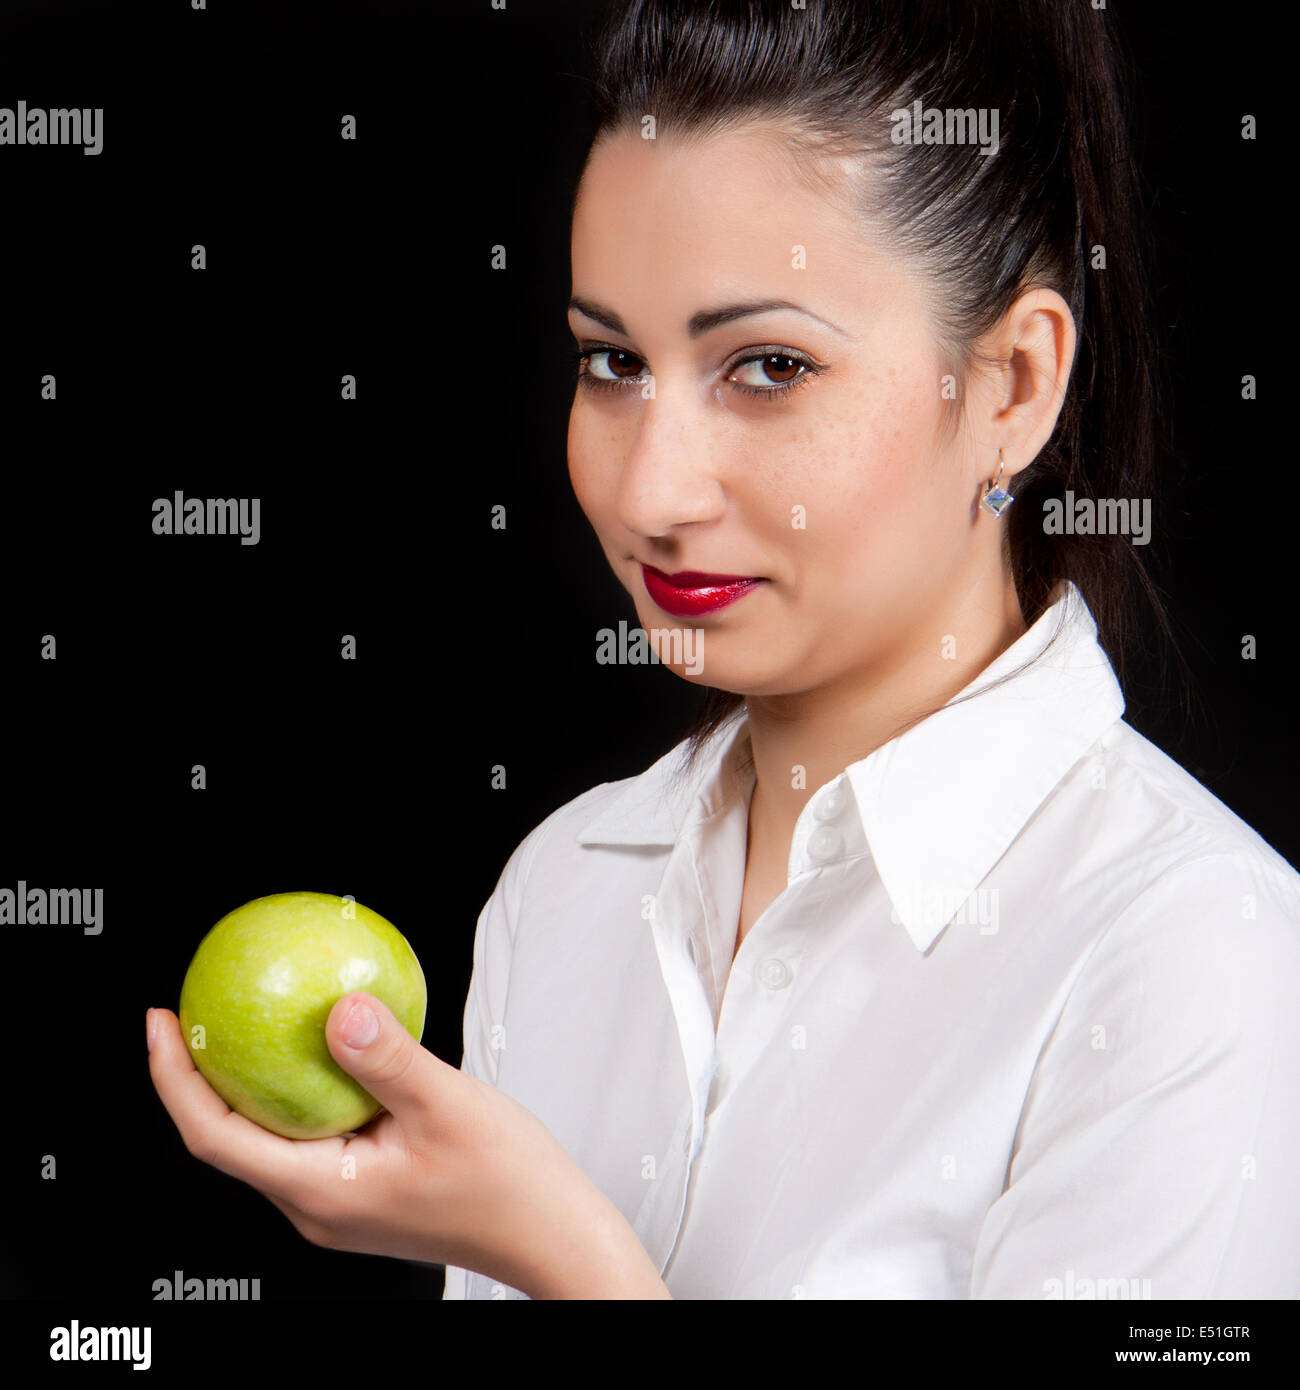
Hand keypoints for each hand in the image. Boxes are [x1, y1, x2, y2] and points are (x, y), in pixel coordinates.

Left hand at [146, 992, 669, 1297]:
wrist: (549, 1232)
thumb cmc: (508, 1186)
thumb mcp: (448, 1107)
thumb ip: (388, 1058)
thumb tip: (339, 1011)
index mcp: (323, 1192)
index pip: (215, 1137)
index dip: (175, 1079)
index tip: (162, 1023)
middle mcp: (319, 1205)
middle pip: (229, 1138)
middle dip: (199, 1075)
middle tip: (193, 1013)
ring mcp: (339, 1201)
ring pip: (271, 1136)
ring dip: (248, 1082)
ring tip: (247, 1023)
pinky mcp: (363, 1189)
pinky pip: (311, 1133)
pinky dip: (298, 1089)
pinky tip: (323, 1049)